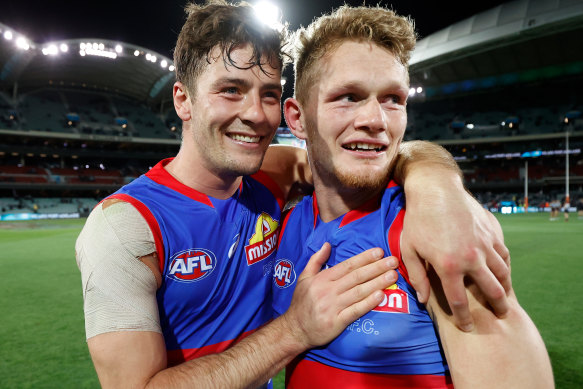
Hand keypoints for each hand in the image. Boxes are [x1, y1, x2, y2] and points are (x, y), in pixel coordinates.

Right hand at [282, 244, 397, 348]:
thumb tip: (327, 244)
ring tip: (392, 275)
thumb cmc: (301, 303)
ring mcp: (332, 307)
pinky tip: (381, 295)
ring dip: (377, 282)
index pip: (347, 265)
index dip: (364, 258)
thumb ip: (316, 260)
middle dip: (377, 268)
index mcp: (322, 279)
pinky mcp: (336, 322)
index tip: (379, 251)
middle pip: (356, 277)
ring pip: (359, 292)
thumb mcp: (304, 278)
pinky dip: (369, 303)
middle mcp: (328, 291)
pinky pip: (355, 311)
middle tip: (393, 261)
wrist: (294, 330)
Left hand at [401, 179, 511, 331]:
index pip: (459, 302)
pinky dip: (505, 265)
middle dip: (497, 307)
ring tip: (504, 296)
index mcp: (449, 266)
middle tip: (500, 315)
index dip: (464, 318)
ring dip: (505, 288)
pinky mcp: (491, 232)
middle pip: (491, 291)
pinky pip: (503, 254)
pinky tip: (502, 270)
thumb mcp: (410, 249)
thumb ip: (417, 276)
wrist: (436, 189)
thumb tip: (423, 299)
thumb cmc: (418, 220)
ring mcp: (484, 244)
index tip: (467, 327)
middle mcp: (471, 258)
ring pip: (502, 273)